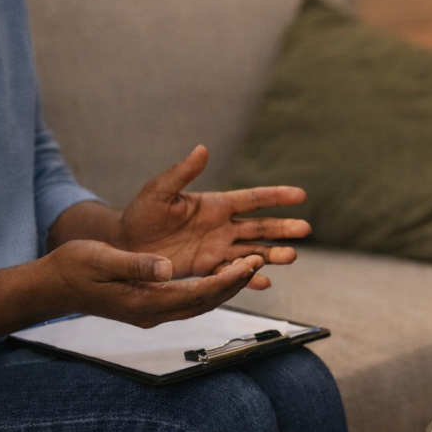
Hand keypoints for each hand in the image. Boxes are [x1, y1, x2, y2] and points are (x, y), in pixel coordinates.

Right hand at [43, 240, 264, 328]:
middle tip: (258, 262)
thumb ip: (136, 265)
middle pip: (204, 302)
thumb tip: (168, 268)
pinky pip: (189, 300)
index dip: (225, 281)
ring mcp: (152, 313)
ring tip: (248, 266)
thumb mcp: (102, 258)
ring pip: (199, 303)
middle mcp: (152, 313)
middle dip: (234, 284)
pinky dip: (209, 288)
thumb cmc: (74, 267)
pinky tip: (223, 274)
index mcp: (143, 302)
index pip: (195, 294)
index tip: (248, 266)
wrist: (54, 285)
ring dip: (225, 287)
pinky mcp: (151, 307)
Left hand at [120, 146, 309, 289]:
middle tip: (305, 229)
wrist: (126, 245)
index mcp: (216, 205)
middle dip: (284, 228)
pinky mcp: (209, 269)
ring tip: (291, 257)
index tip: (301, 195)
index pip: (253, 199)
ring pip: (254, 251)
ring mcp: (219, 249)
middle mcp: (223, 227)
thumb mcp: (159, 191)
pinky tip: (264, 283)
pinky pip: (233, 275)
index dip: (277, 196)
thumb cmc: (141, 214)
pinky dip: (250, 279)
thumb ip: (182, 173)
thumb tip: (202, 149)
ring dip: (273, 254)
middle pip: (262, 227)